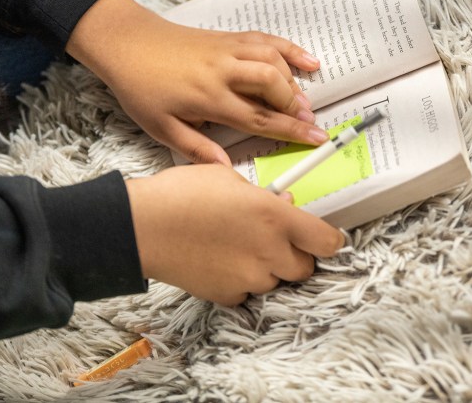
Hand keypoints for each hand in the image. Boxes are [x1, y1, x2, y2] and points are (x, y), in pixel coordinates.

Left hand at [67, 0, 328, 164]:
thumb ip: (196, 148)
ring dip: (293, 81)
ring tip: (304, 102)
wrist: (128, 43)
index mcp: (208, 98)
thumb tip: (225, 169)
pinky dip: (290, 49)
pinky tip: (308, 62)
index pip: (258, 117)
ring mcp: (228, 50)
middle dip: (296, 105)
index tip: (315, 138)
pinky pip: (266, 39)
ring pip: (272, 60)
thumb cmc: (142, 88)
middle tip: (310, 123)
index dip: (290, 130)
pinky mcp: (228, 36)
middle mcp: (223, 71)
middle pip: (272, 85)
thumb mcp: (161, 127)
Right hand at [125, 164, 344, 304]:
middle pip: (304, 268)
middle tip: (275, 240)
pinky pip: (246, 292)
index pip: (326, 241)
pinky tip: (219, 261)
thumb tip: (283, 203)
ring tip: (237, 246)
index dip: (330, 241)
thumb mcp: (228, 177)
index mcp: (275, 217)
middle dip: (295, 256)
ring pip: (274, 281)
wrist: (141, 226)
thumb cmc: (182, 193)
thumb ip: (263, 195)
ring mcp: (249, 277)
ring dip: (266, 268)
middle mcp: (269, 251)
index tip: (327, 238)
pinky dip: (239, 280)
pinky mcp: (227, 295)